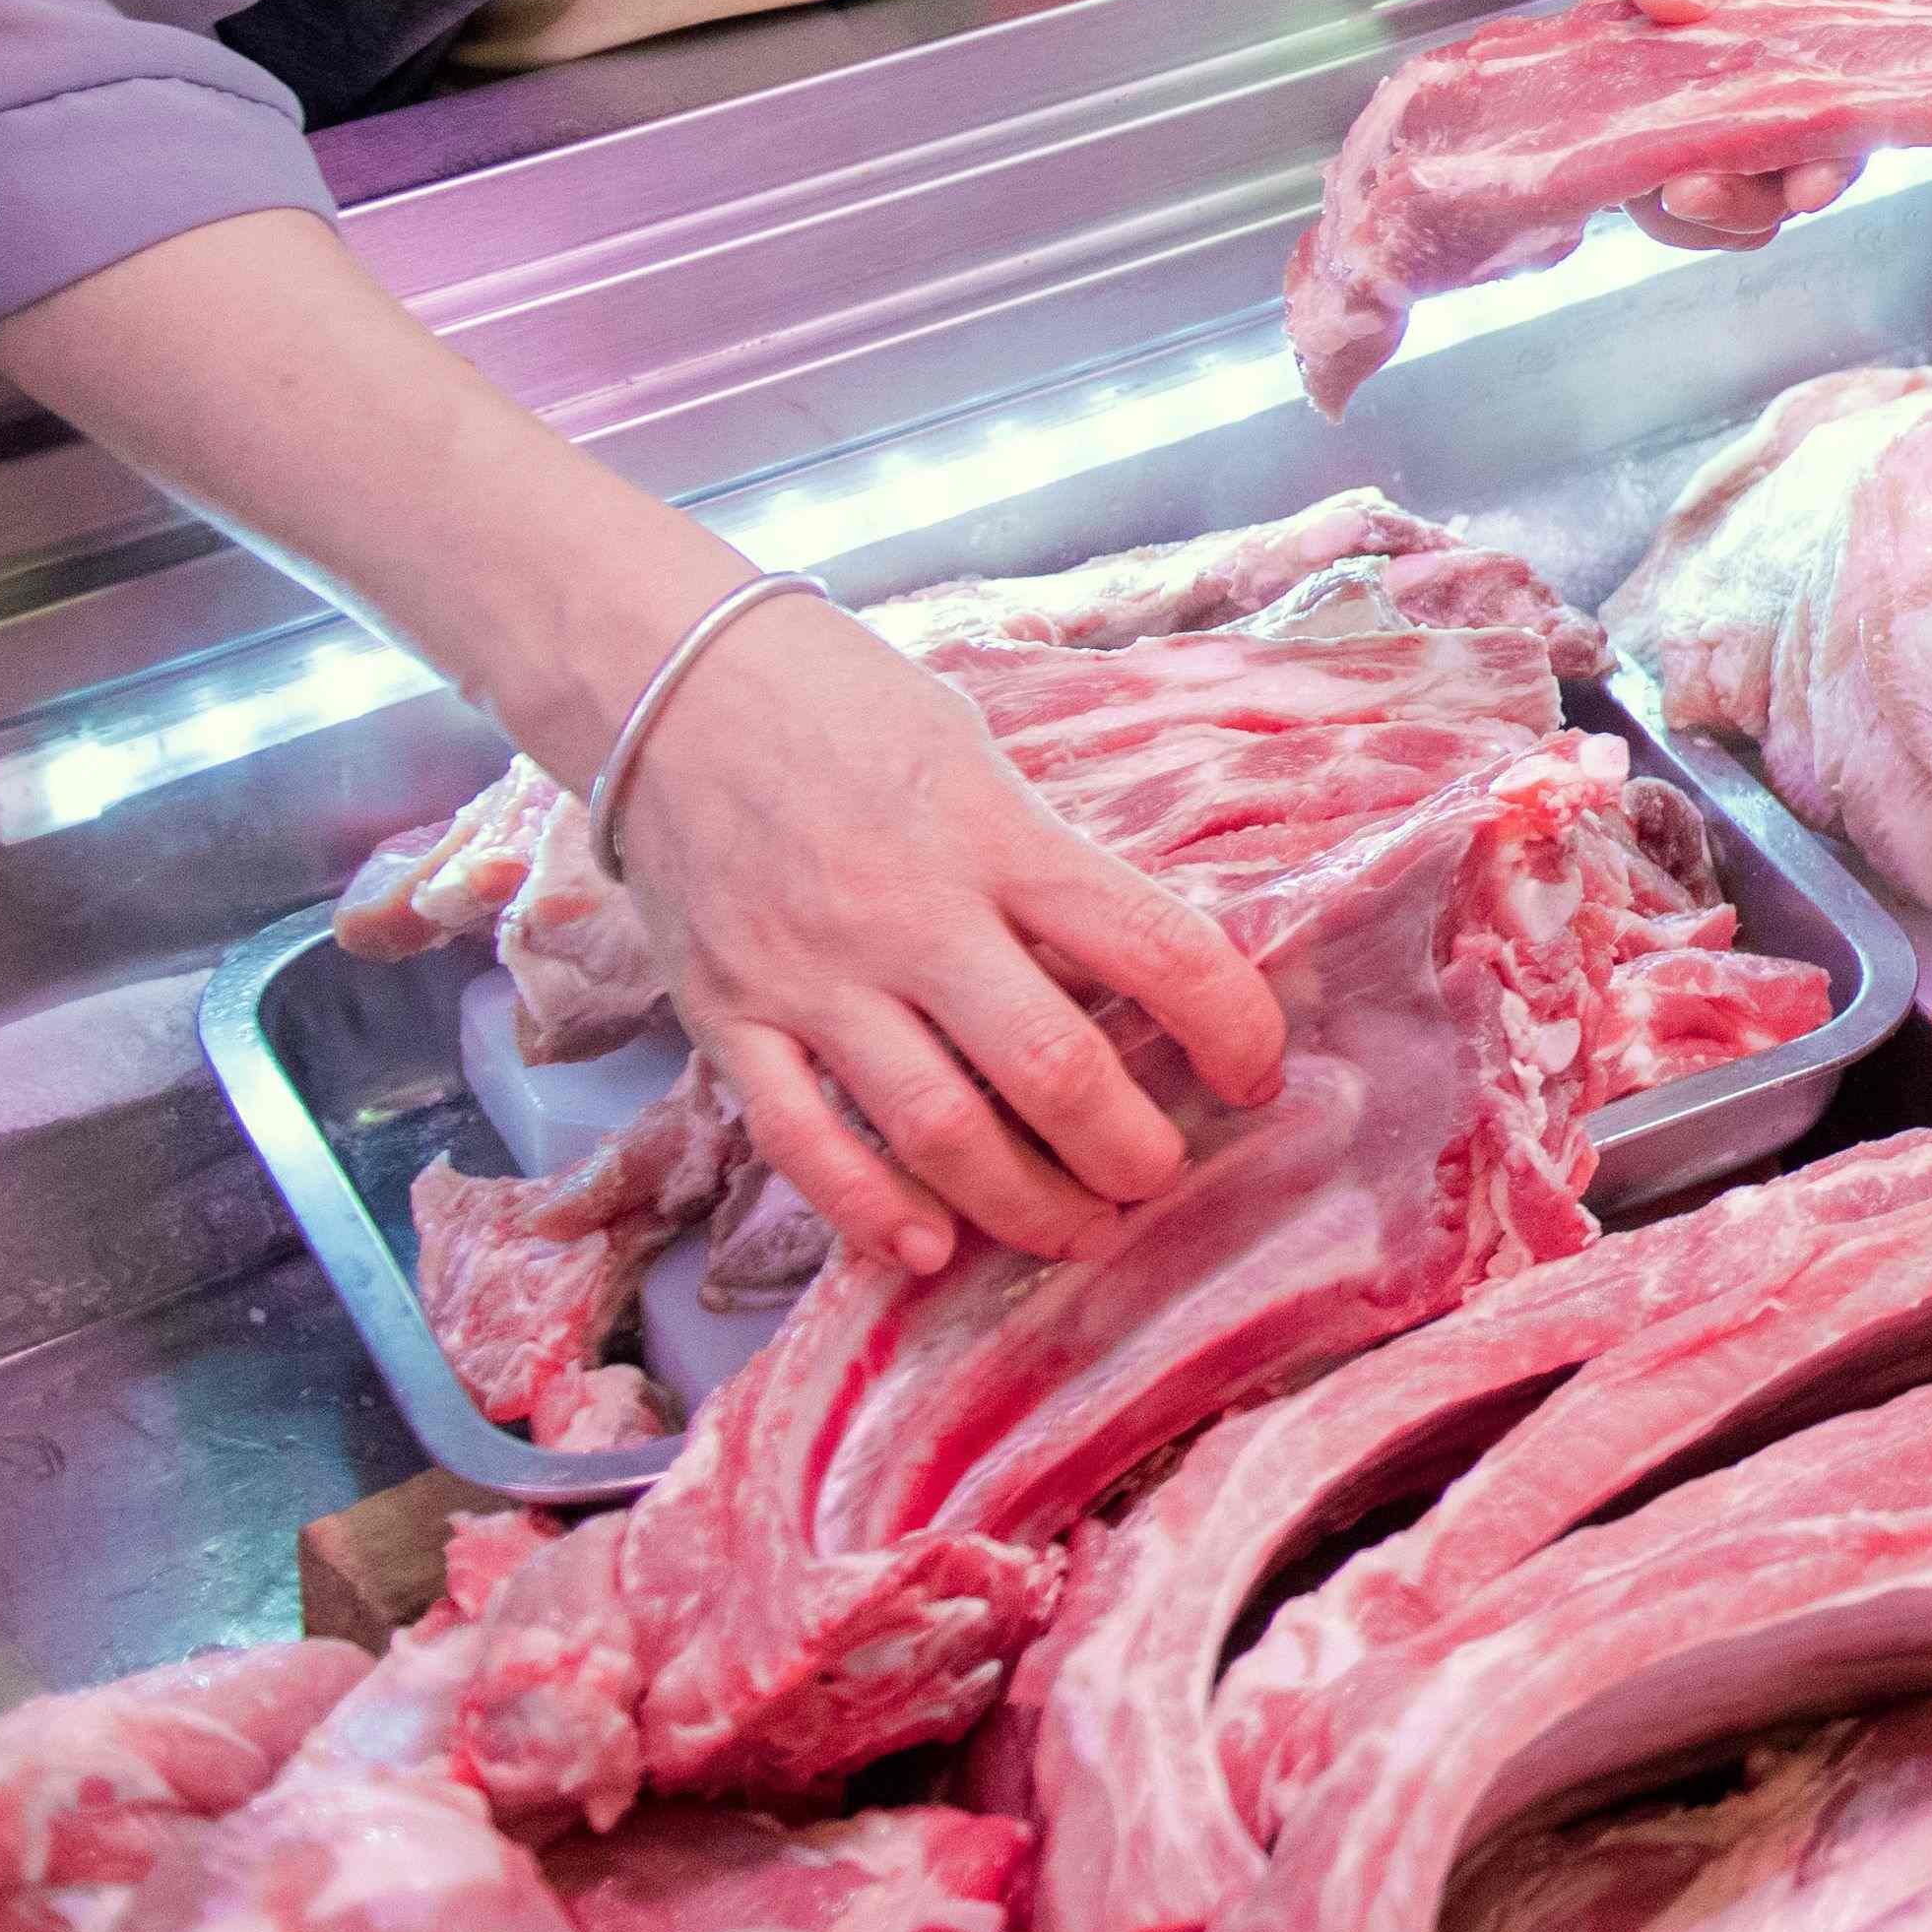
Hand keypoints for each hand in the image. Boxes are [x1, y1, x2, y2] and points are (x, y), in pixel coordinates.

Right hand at [601, 594, 1288, 1281]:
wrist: (675, 683)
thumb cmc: (850, 709)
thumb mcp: (978, 758)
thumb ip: (1046, 862)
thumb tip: (1144, 968)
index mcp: (999, 835)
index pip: (1152, 944)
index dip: (1229, 1025)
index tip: (1256, 1072)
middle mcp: (912, 912)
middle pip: (1050, 1065)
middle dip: (1128, 1149)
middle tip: (1160, 1177)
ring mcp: (813, 974)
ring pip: (938, 1129)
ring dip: (1025, 1204)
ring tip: (1080, 1229)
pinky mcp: (728, 1017)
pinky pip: (803, 1142)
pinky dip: (872, 1212)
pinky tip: (930, 1247)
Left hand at [1577, 0, 1899, 241]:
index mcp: (1846, 6)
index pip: (1857, 108)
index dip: (1831, 159)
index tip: (1797, 181)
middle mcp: (1786, 58)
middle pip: (1785, 174)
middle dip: (1742, 198)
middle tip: (1689, 185)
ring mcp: (1713, 73)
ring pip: (1715, 185)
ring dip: (1679, 203)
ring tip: (1637, 173)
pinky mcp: (1646, 69)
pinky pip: (1642, 149)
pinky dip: (1618, 164)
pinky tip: (1591, 140)